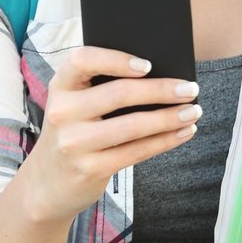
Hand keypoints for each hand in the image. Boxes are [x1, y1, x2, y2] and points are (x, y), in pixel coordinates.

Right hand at [13, 47, 200, 224]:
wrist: (48, 183)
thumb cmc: (73, 132)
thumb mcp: (73, 105)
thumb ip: (100, 88)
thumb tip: (161, 75)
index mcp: (60, 86)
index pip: (82, 60)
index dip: (116, 59)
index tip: (148, 64)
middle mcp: (63, 113)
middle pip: (120, 94)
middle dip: (162, 90)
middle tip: (190, 88)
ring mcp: (75, 143)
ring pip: (134, 125)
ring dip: (170, 117)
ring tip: (194, 111)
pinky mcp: (91, 169)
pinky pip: (137, 151)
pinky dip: (165, 140)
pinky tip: (183, 132)